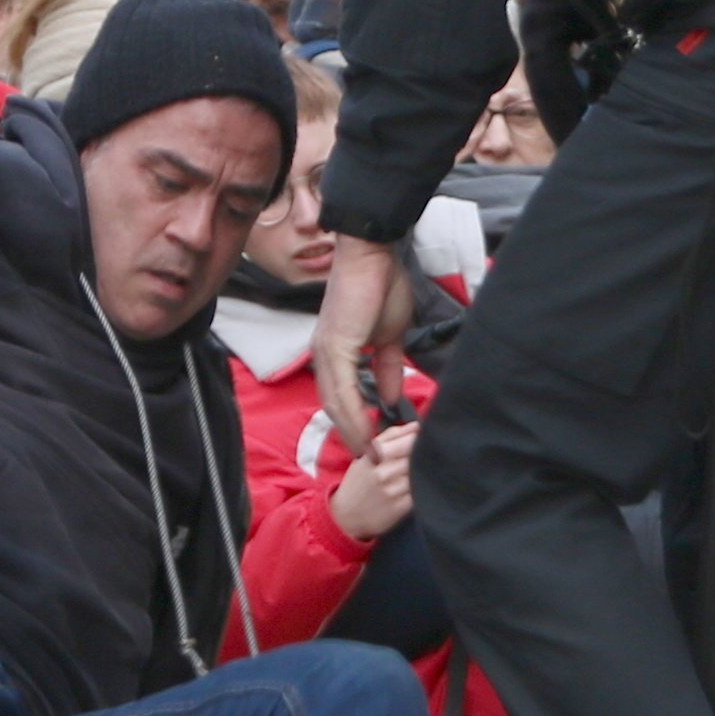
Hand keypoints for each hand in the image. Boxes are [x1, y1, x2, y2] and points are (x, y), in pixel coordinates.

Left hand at [311, 233, 417, 452]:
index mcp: (334, 352)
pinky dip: (355, 416)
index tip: (374, 445)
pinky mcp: (335, 348)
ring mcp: (326, 353)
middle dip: (353, 436)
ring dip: (354, 433)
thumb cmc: (381, 287)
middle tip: (374, 459)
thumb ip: (388, 367)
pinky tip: (368, 434)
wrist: (374, 256)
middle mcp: (323, 356)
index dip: (355, 422)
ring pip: (336, 404)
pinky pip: (344, 390)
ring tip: (373, 455)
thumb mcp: (391, 336)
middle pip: (334, 407)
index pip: (341, 396)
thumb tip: (390, 397)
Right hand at [328, 420, 419, 542]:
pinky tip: (416, 486)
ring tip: (420, 470)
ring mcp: (391, 491)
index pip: (406, 441)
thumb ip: (390, 437)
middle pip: (414, 457)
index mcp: (373, 455)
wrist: (346, 516)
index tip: (422, 438)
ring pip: (418, 474)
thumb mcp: (366, 454)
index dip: (418, 439)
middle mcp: (382, 472)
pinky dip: (420, 488)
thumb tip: (416, 426)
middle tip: (424, 454)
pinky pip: (418, 492)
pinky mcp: (400, 508)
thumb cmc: (359, 481)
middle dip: (422, 453)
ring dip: (422, 471)